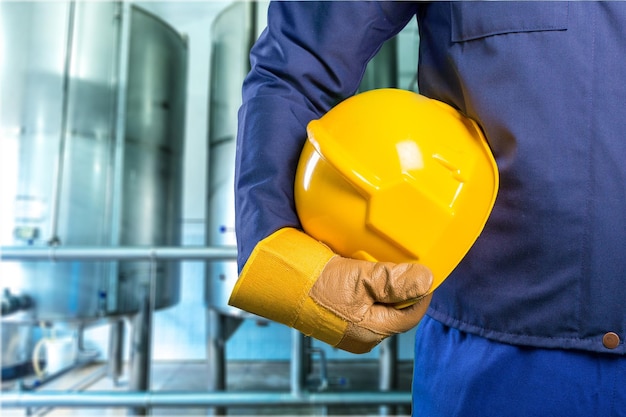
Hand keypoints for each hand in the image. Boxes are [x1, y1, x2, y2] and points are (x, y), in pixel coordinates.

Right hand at [229, 228, 432, 353]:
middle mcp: (361, 334)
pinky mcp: (335, 315)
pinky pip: (361, 301)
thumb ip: (394, 280)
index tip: (425, 271)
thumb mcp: (359, 278)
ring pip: (377, 305)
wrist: (277, 281)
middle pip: (394, 310)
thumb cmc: (315, 284)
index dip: (421, 293)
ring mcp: (347, 326)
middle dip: (401, 288)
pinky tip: (361, 269)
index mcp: (371, 331)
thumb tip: (426, 279)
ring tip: (382, 264)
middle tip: (403, 264)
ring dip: (383, 285)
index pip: (411, 314)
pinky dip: (366, 286)